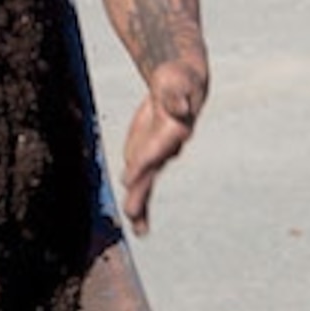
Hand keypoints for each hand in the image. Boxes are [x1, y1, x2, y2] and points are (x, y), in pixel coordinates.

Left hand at [118, 61, 205, 235]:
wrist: (181, 83)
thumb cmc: (178, 80)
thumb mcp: (175, 80)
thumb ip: (175, 94)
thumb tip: (181, 106)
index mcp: (175, 130)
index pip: (157, 149)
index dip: (144, 162)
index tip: (128, 176)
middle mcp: (168, 148)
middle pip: (153, 173)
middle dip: (141, 192)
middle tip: (131, 214)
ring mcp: (157, 154)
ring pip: (148, 183)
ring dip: (141, 205)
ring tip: (138, 229)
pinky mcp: (147, 156)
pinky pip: (141, 180)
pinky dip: (138, 199)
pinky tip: (136, 221)